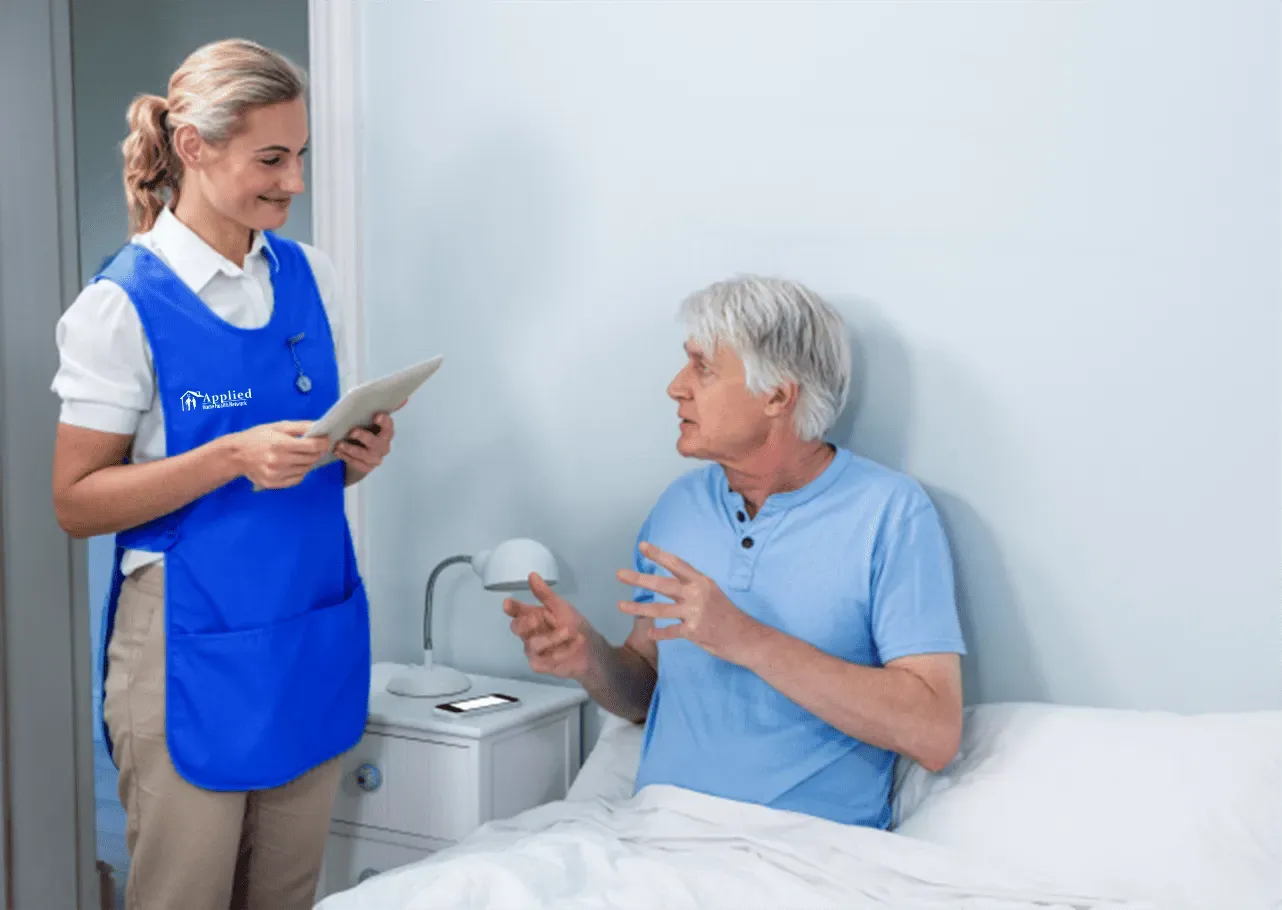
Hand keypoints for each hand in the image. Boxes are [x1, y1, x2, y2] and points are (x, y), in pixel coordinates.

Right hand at [228, 420, 330, 488]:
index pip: (312, 446)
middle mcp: (278, 461)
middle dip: (317, 451)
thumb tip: (319, 426)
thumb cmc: (258, 437)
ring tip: (301, 454)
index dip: (323, 442)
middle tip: (315, 446)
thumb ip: (300, 426)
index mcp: (280, 444)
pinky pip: (297, 479)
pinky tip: (293, 464)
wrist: (236, 455)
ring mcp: (276, 474)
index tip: (326, 440)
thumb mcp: (278, 426)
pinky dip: (300, 472)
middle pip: (310, 458)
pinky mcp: (273, 484)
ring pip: (305, 469)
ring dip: (308, 461)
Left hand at [335, 411, 395, 475]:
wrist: (359, 454)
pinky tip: (337, 452)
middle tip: (352, 432)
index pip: (389, 426)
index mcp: (385, 432)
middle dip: (364, 436)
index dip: (385, 421)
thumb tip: (369, 401)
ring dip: (351, 449)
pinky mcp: (366, 467)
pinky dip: (346, 457)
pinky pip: (357, 463)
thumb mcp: (363, 423)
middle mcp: (383, 446)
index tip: (376, 416)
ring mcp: (376, 458)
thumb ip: (364, 414)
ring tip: (339, 444)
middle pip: (377, 442)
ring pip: (365, 455)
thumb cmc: (361, 433)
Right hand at [503, 572, 590, 679]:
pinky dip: (561, 652)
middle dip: (525, 623)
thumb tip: (532, 575)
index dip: (511, 608)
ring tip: (570, 632)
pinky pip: (543, 659)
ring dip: (553, 637)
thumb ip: (545, 594)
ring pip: (533, 644)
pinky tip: (573, 646)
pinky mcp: (539, 665)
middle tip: (537, 619)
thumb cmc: (574, 624)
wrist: (590, 649)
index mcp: (532, 615)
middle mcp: (528, 633)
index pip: (516, 611)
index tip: (507, 603)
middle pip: (516, 628)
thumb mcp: (561, 607)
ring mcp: (532, 650)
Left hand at [616, 541, 761, 663]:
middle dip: (638, 579)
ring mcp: (695, 612)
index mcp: (701, 581)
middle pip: (662, 584)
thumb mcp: (711, 592)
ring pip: (659, 609)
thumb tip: (672, 581)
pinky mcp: (694, 631)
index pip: (676, 563)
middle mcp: (697, 594)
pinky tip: (649, 633)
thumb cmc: (726, 614)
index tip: (642, 546)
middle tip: (620, 574)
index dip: (658, 554)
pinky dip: (658, 633)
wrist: (745, 636)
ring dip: (637, 609)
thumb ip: (692, 586)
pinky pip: (670, 632)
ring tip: (620, 606)